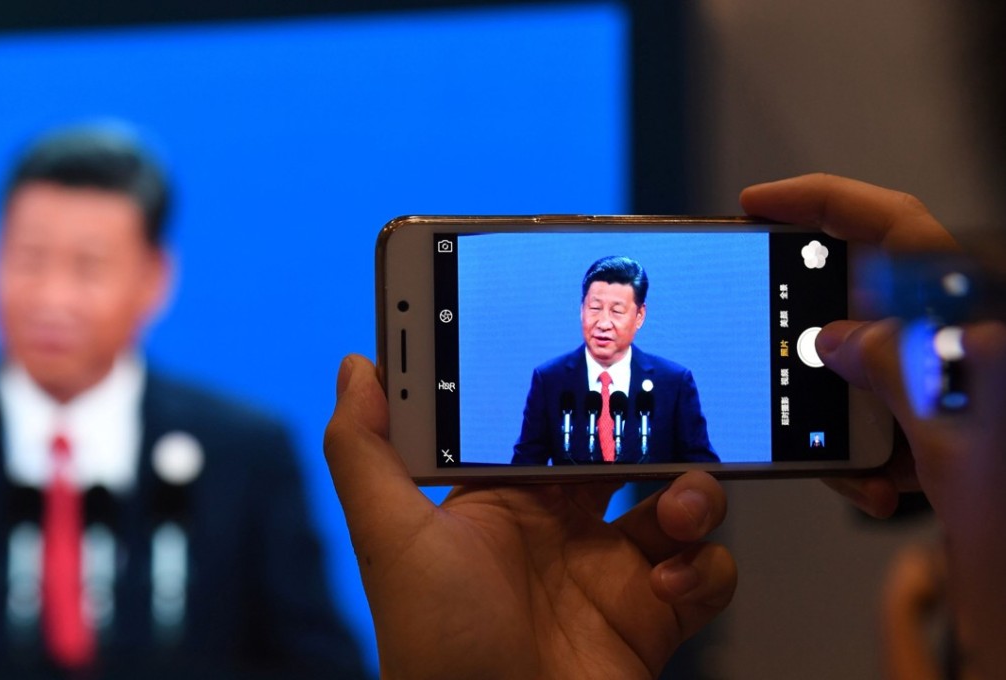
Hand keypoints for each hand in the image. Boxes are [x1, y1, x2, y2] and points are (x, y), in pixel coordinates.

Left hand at [324, 355, 735, 679]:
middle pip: (624, 460)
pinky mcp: (654, 619)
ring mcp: (611, 576)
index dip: (574, 398)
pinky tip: (668, 584)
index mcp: (504, 504)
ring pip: (678, 506)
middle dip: (650, 439)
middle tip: (659, 426)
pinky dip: (705, 570)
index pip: (547, 430)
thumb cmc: (437, 650)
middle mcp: (561, 534)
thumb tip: (357, 367)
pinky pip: (705, 574)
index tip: (597, 364)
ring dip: (694, 496)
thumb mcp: (391, 539)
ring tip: (679, 512)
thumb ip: (366, 451)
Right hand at [742, 173, 1005, 676]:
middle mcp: (964, 335)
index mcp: (976, 310)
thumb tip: (832, 340)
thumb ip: (887, 361)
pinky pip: (888, 421)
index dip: (820, 202)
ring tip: (854, 468)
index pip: (894, 223)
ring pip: (869, 373)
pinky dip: (870, 457)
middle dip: (818, 343)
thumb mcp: (952, 421)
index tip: (756, 206)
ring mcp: (957, 383)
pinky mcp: (954, 426)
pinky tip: (880, 487)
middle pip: (869, 303)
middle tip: (777, 356)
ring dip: (842, 420)